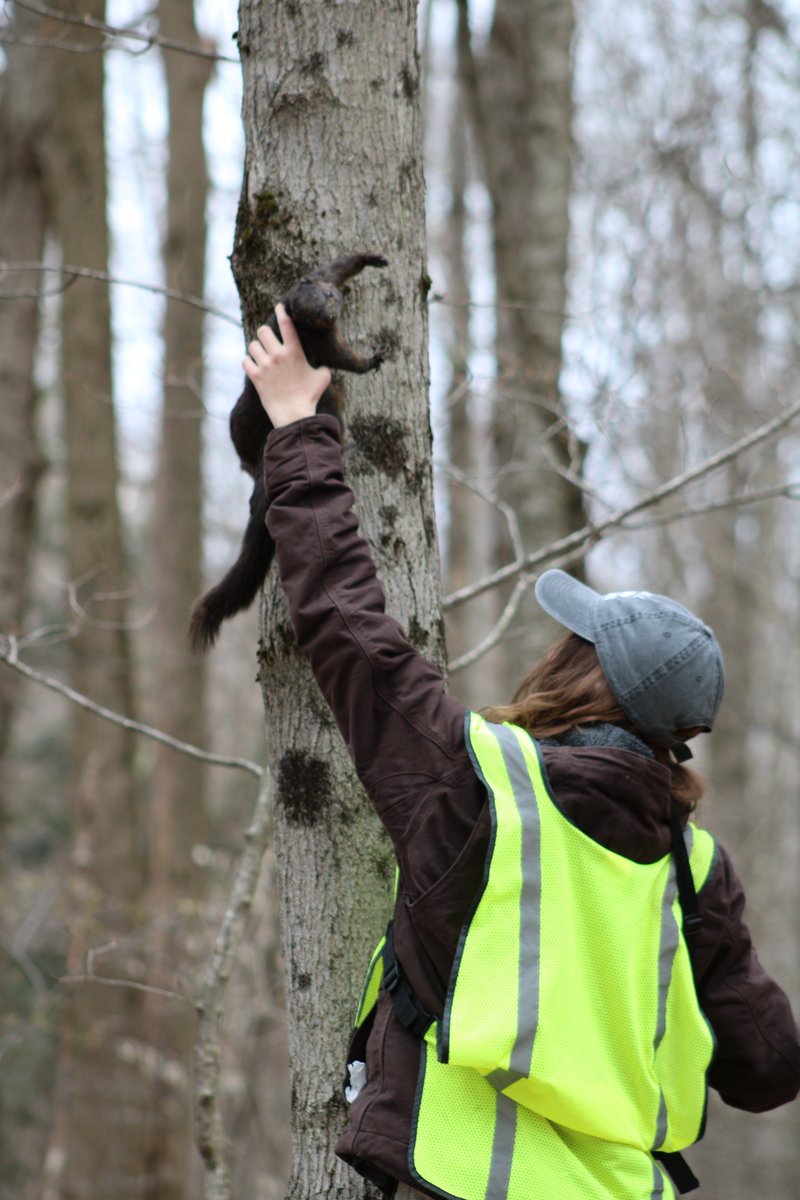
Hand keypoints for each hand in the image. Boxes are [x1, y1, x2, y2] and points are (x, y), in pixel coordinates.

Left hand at [243, 304, 331, 427]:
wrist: (294, 415)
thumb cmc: (309, 396)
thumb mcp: (322, 377)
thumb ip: (321, 367)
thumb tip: (322, 366)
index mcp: (295, 351)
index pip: (286, 324)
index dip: (281, 312)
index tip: (279, 307)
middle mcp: (278, 355)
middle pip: (262, 330)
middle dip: (264, 335)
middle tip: (268, 341)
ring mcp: (265, 366)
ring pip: (252, 345)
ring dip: (256, 349)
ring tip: (261, 356)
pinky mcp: (255, 377)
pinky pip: (245, 361)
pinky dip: (249, 363)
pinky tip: (254, 367)